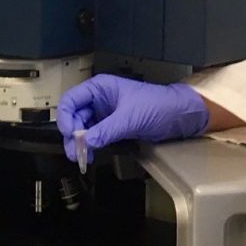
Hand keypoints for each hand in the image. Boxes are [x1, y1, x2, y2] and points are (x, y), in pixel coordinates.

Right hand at [55, 74, 209, 161]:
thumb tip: (86, 142)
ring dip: (80, 143)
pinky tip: (91, 154)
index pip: (71, 100)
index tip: (69, 134)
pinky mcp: (112, 127)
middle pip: (74, 117)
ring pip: (83, 129)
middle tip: (75, 152)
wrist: (179, 116)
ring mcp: (105, 114)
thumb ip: (106, 130)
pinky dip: (90, 146)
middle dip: (72, 135)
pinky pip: (95, 137)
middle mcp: (100, 100)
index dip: (65, 117)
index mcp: (100, 88)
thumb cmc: (159, 105)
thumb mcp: (130, 118)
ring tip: (82, 157)